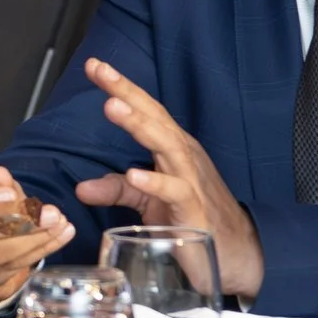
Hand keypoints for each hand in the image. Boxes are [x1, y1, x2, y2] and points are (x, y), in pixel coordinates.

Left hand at [70, 57, 261, 296]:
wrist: (236, 252)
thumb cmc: (191, 216)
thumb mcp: (148, 201)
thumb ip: (117, 189)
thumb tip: (81, 188)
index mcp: (171, 149)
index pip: (146, 111)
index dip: (122, 88)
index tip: (95, 65)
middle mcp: (183, 157)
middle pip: (155, 118)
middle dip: (127, 93)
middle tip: (101, 72)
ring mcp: (190, 182)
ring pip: (167, 145)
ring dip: (140, 125)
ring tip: (113, 106)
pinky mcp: (194, 211)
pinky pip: (176, 192)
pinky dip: (155, 182)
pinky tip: (135, 173)